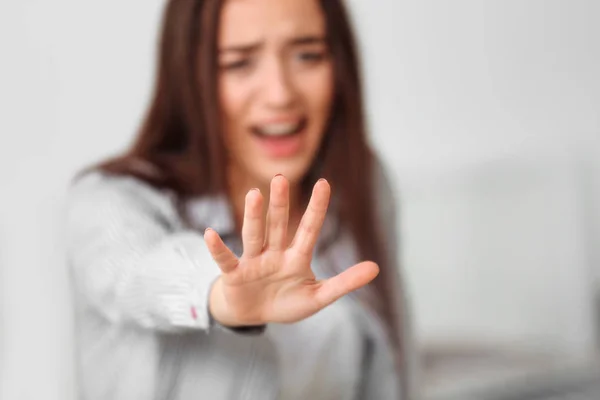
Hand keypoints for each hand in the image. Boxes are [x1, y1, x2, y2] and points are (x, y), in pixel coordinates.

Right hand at [205, 175, 378, 326]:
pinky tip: (209, 234)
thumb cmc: (285, 303)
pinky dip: (218, 248)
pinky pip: (225, 259)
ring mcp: (254, 262)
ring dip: (254, 217)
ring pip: (254, 235)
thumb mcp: (318, 297)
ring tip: (254, 195)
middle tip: (281, 178)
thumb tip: (377, 267)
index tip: (325, 183)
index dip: (317, 208)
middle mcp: (275, 253)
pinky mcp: (235, 274)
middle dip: (280, 203)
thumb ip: (345, 283)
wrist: (253, 315)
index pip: (309, 229)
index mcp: (296, 257)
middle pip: (279, 225)